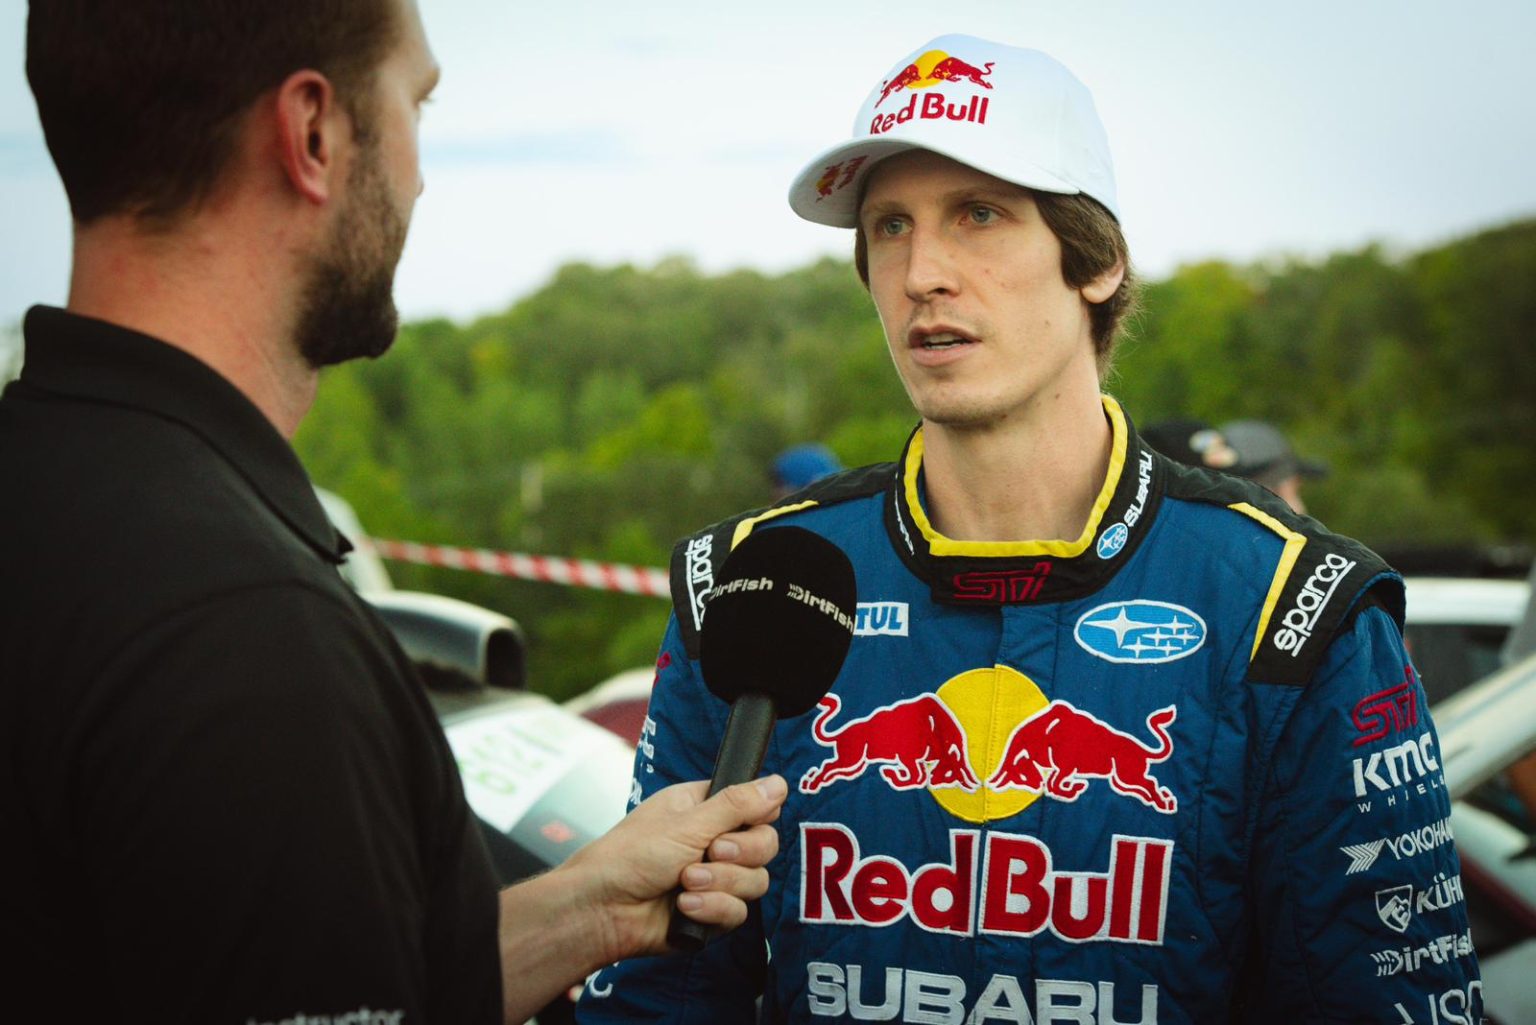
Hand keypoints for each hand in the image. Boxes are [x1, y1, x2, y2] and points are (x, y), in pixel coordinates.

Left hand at [496, 774, 785, 1021]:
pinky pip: (738, 913)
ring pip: (755, 882)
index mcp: (704, 809)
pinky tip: (685, 907)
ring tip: (684, 883)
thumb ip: (737, 805)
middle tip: (711, 853)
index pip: (757, 808)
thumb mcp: (687, 823)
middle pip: (764, 846)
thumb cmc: (628, 856)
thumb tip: (779, 782)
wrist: (601, 910)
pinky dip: (713, 909)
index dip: (757, 818)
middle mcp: (712, 842)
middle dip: (740, 854)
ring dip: (721, 884)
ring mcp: (714, 880)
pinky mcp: (711, 914)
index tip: (740, 823)